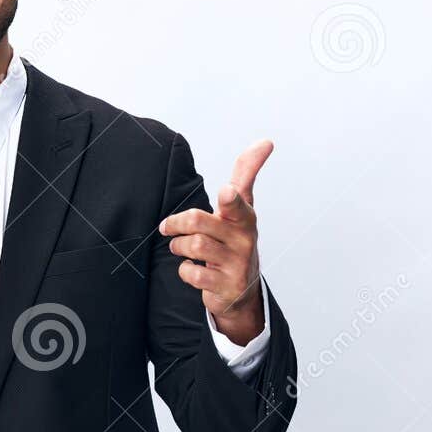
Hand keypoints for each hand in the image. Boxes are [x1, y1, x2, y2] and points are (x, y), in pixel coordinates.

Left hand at [158, 139, 272, 345]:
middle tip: (167, 227)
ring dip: (179, 246)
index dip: (230, 198)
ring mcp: (236, 264)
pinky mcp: (226, 286)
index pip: (238, 202)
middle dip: (177, 223)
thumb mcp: (242, 207)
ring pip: (194, 245)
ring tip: (180, 247)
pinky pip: (193, 273)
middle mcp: (244, 239)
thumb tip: (265, 141)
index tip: (226, 192)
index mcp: (244, 217)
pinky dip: (185, 270)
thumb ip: (246, 174)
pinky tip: (191, 269)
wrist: (242, 290)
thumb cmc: (235, 240)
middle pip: (199, 221)